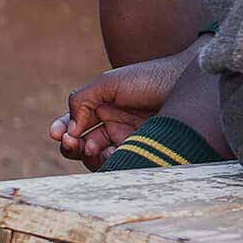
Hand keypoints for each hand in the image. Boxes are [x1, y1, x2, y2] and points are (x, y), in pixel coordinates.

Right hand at [48, 42, 201, 169]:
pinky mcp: (140, 152)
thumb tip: (69, 128)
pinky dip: (107, 162)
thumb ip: (82, 99)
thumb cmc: (148, 78)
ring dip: (87, 155)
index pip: (72, 124)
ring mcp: (125, 140)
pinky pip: (117, 164)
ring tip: (92, 148)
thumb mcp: (109, 83)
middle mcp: (110, 125)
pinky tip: (109, 153)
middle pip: (80, 144)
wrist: (186, 84)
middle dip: (70, 145)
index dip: (61, 130)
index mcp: (100, 107)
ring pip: (95, 158)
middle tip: (71, 142)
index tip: (57, 133)